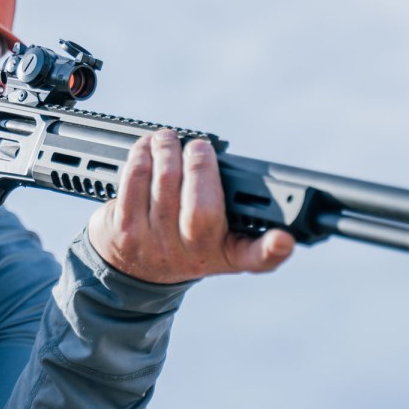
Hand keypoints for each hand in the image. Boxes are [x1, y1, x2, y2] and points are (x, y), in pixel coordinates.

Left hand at [88, 129, 294, 283]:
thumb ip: (238, 211)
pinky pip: (134, 183)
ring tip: (168, 139)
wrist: (134, 268)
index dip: (273, 249)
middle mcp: (194, 254)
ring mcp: (157, 246)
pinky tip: (146, 148)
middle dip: (200, 167)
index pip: (258, 258)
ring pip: (164, 187)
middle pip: (202, 210)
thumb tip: (236, 166)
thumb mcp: (219, 238)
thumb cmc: (187, 239)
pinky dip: (141, 157)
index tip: (285, 238)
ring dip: (167, 152)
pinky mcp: (124, 231)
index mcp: (228, 254)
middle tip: (199, 147)